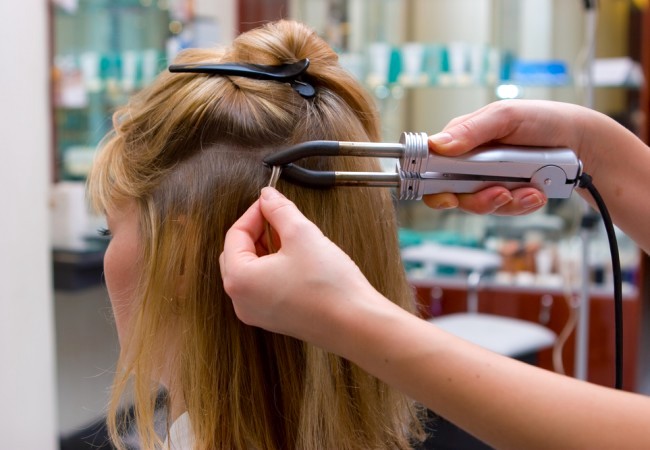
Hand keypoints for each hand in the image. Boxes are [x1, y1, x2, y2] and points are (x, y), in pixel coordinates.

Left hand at [220, 187, 376, 340]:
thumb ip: (279, 210)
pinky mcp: (274, 319)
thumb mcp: (301, 234)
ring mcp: (257, 313)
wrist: (355, 324)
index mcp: (240, 279)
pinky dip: (272, 268)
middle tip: (277, 217)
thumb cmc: (328, 286)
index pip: (235, 235)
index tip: (270, 202)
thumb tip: (268, 197)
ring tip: (289, 236)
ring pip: (250, 271)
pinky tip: (295, 258)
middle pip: (237, 254)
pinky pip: (263, 287)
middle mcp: (242, 301)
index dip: (253, 213)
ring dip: (265, 249)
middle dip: (256, 231)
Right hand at [423, 99, 588, 214]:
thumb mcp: (506, 116)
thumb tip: (437, 145)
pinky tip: (536, 192)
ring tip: (528, 190)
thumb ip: (471, 130)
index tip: (445, 195)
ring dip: (504, 202)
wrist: (581, 143)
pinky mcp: (506, 196)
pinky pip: (504, 210)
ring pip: (479, 205)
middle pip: (452, 193)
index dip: (430, 182)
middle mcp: (469, 163)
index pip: (431, 164)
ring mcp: (487, 181)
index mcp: (461, 140)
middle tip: (499, 193)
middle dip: (476, 199)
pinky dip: (521, 204)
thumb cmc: (543, 120)